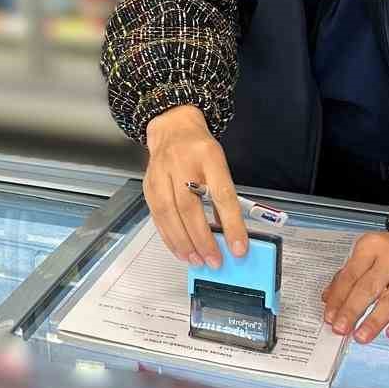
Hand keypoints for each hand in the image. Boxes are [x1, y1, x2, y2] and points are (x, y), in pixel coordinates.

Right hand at [142, 105, 246, 268]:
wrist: (172, 126)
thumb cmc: (200, 149)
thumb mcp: (220, 165)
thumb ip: (223, 196)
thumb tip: (228, 234)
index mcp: (208, 156)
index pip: (222, 194)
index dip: (231, 224)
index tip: (239, 248)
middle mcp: (182, 163)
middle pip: (191, 207)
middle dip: (203, 239)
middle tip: (215, 261)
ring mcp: (161, 174)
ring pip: (170, 214)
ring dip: (184, 242)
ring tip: (197, 260)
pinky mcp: (148, 185)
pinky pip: (157, 216)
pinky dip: (168, 237)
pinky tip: (180, 250)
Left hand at [322, 231, 388, 343]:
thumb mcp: (369, 254)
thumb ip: (348, 275)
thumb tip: (328, 299)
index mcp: (372, 246)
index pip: (350, 275)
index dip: (338, 298)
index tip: (329, 317)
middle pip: (368, 288)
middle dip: (351, 311)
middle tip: (340, 329)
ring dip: (374, 321)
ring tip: (360, 337)